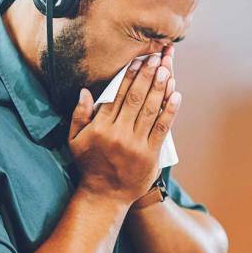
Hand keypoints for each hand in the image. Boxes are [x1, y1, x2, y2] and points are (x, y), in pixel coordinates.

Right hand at [68, 55, 181, 203]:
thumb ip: (79, 115)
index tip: (138, 60)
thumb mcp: (74, 140)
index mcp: (101, 127)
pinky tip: (176, 95)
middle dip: (147, 75)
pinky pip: (162, 128)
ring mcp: (136, 144)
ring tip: (166, 69)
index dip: (129, 75)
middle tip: (156, 57)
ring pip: (150, 110)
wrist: (105, 195)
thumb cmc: (90, 165)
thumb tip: (85, 91)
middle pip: (135, 98)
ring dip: (159, 88)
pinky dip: (170, 111)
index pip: (117, 95)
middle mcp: (118, 133)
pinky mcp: (150, 154)